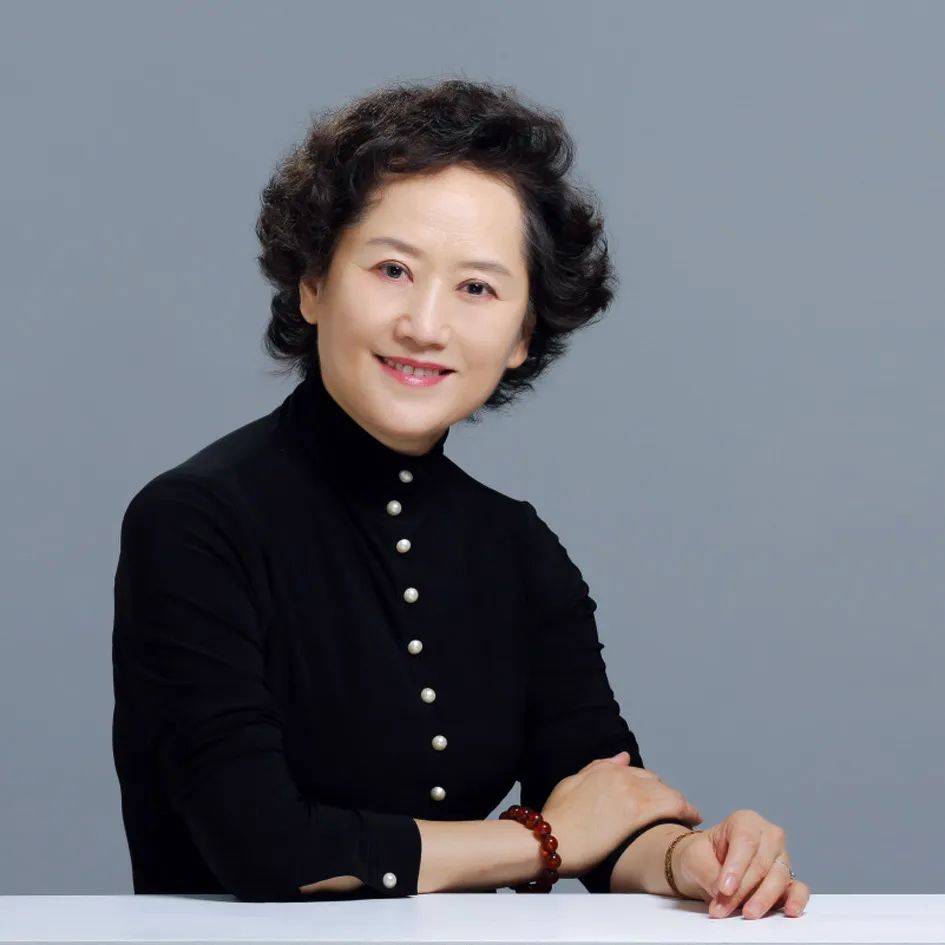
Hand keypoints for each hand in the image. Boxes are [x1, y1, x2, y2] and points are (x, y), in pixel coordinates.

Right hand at [541, 750, 702, 877]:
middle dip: (663, 797)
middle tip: (671, 813)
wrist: (549, 839)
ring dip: (678, 805)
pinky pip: (672, 805)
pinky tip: (692, 820)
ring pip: (666, 792)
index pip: (638, 774)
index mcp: (604, 769)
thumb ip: (598, 768)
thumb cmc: (556, 819)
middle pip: (654, 782)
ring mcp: (630, 791)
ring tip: (687, 817)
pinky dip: (686, 811)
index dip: (649, 789)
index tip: (654, 801)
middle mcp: (620, 775)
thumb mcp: (571, 784)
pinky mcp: (638, 811)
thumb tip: (623, 757)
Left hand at [671, 808, 808, 918]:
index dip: (736, 866)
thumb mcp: (693, 857)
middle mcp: (768, 837)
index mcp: (745, 822)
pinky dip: (796, 900)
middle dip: (741, 890)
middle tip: (722, 908)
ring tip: (745, 914)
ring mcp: (781, 859)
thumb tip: (722, 891)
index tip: (724, 888)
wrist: (705, 868)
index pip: (745, 841)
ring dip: (762, 899)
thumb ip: (707, 871)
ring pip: (778, 878)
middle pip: (761, 864)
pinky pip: (798, 890)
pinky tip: (789, 911)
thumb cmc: (701, 856)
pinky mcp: (788, 882)